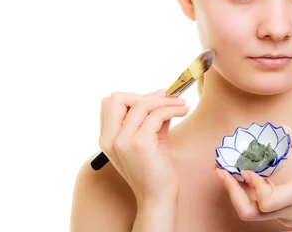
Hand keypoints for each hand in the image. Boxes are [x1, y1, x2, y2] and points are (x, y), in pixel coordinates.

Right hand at [98, 90, 189, 204]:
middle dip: (144, 94)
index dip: (133, 97)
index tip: (155, 99)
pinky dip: (173, 108)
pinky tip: (184, 110)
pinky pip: (157, 114)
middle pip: (117, 98)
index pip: (109, 103)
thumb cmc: (154, 170)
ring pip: (142, 104)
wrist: (157, 198)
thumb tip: (163, 96)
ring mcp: (123, 141)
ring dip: (166, 100)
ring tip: (182, 103)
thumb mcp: (147, 140)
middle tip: (167, 98)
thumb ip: (150, 119)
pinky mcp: (140, 143)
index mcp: (107, 138)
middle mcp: (110, 139)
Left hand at [215, 126, 291, 231]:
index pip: (264, 201)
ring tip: (236, 170)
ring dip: (242, 191)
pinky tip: (260, 178)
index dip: (251, 186)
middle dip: (231, 192)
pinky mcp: (291, 220)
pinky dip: (257, 193)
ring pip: (256, 210)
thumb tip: (281, 128)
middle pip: (249, 212)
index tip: (245, 169)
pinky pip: (267, 209)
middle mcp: (288, 211)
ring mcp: (288, 218)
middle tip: (221, 172)